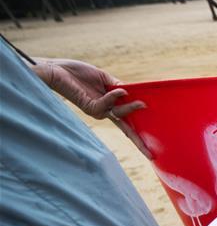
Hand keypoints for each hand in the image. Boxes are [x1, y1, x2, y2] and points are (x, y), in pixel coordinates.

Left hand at [33, 58, 152, 158]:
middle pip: (126, 128)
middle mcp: (104, 111)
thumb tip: (131, 93)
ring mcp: (97, 110)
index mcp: (109, 104)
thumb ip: (118, 85)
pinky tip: (120, 90)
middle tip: (151, 155)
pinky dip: (115, 97)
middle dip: (138, 142)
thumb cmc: (77, 73)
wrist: (56, 70)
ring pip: (119, 115)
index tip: (150, 147)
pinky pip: (107, 105)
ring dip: (131, 109)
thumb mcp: (104, 77)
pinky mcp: (89, 107)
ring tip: (142, 104)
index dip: (138, 132)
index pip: (127, 120)